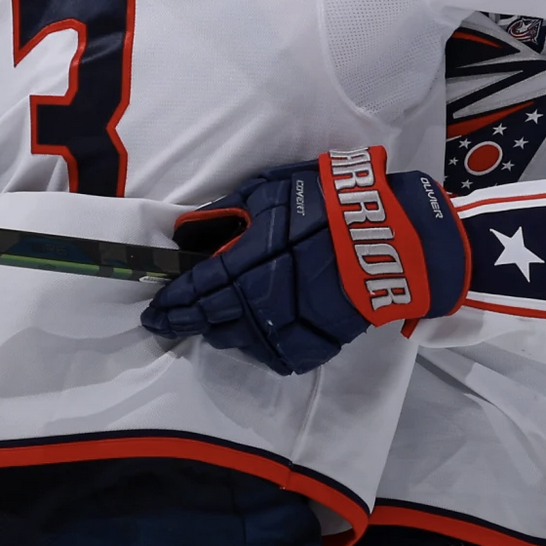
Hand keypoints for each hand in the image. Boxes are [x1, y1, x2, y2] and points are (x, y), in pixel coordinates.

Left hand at [141, 147, 470, 375]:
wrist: (391, 235)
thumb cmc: (327, 203)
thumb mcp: (269, 192)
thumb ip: (224, 216)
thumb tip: (184, 235)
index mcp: (247, 264)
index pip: (198, 290)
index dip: (173, 302)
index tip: (154, 312)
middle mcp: (261, 302)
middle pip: (213, 319)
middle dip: (186, 322)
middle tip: (166, 325)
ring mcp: (289, 326)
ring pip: (239, 340)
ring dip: (217, 333)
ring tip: (206, 328)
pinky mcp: (315, 340)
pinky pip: (275, 352)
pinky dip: (257, 347)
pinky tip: (250, 338)